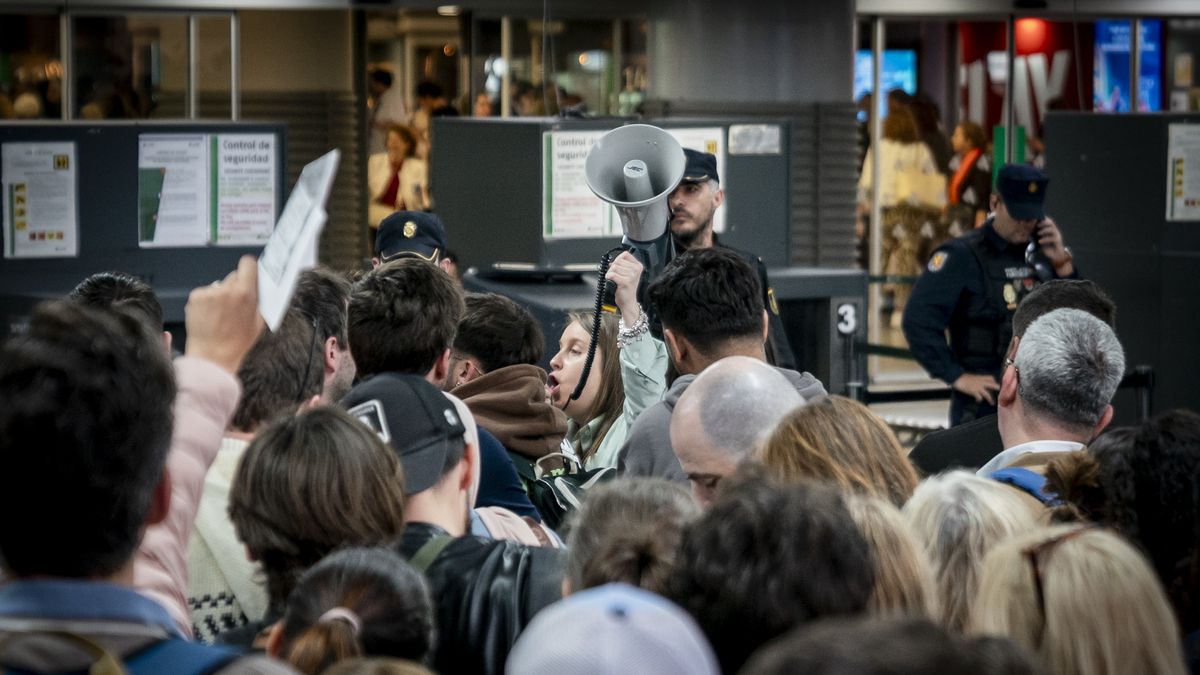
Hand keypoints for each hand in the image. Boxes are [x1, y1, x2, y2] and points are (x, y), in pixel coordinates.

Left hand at [185, 256, 265, 374]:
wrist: (212, 355)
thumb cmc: (237, 342)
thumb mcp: (259, 322)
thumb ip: (260, 300)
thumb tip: (261, 286)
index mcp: (246, 293)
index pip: (248, 263)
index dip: (250, 268)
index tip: (250, 273)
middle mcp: (226, 289)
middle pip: (234, 276)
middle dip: (236, 286)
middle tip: (236, 304)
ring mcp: (209, 292)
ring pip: (219, 285)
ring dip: (221, 295)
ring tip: (221, 315)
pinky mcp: (195, 297)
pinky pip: (206, 292)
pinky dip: (207, 301)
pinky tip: (210, 316)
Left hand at [605, 251, 644, 322]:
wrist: (628, 302)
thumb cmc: (626, 288)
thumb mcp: (627, 273)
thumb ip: (622, 264)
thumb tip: (613, 260)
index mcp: (638, 266)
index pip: (625, 254)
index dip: (618, 260)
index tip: (619, 268)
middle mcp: (636, 270)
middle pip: (618, 261)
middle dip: (613, 268)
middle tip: (617, 277)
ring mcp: (632, 276)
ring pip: (613, 267)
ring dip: (610, 274)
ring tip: (615, 281)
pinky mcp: (626, 282)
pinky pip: (612, 274)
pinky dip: (609, 278)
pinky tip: (612, 282)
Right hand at [953, 373, 1000, 405]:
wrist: (958, 378)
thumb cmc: (963, 377)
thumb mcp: (972, 377)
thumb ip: (978, 379)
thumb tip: (979, 382)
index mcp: (981, 378)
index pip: (991, 378)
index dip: (995, 382)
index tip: (997, 385)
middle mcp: (982, 382)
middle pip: (993, 385)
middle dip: (998, 390)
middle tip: (1003, 394)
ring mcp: (978, 387)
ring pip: (987, 394)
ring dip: (990, 399)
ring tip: (992, 404)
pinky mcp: (974, 392)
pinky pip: (979, 397)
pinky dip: (979, 400)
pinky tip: (978, 401)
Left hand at [1035, 217, 1072, 274]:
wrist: (1054, 255)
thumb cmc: (1046, 246)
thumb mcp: (1039, 239)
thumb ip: (1036, 234)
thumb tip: (1027, 229)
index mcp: (1050, 229)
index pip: (1047, 221)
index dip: (1042, 219)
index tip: (1035, 220)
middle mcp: (1054, 231)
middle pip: (1051, 223)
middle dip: (1044, 223)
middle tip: (1037, 225)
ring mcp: (1057, 236)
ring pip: (1052, 229)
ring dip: (1044, 230)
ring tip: (1038, 233)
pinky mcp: (1058, 241)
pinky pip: (1053, 238)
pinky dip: (1045, 239)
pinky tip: (1039, 241)